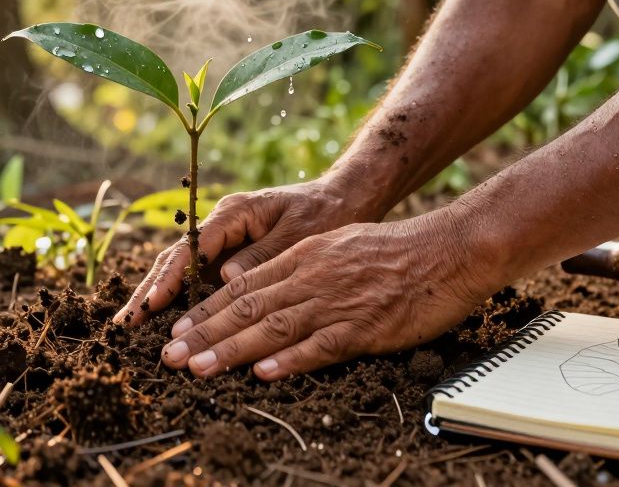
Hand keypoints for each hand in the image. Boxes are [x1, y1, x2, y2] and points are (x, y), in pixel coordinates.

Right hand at [113, 178, 380, 324]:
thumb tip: (227, 277)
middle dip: (149, 291)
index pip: (192, 248)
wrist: (343, 199)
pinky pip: (198, 277)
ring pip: (180, 269)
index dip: (170, 278)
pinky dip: (177, 297)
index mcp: (235, 213)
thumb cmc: (325, 213)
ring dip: (155, 296)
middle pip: (176, 258)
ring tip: (130, 325)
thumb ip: (262, 253)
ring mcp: (222, 239)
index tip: (153, 304)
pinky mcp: (229, 254)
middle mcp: (222, 225)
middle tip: (124, 323)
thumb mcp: (299, 232)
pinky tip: (159, 319)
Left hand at [158, 212, 498, 379]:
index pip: (244, 284)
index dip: (207, 309)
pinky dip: (289, 361)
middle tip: (170, 355)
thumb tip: (268, 285)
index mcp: (303, 256)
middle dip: (204, 333)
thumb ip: (302, 265)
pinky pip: (321, 346)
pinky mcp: (364, 326)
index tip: (178, 328)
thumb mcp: (338, 245)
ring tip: (198, 367)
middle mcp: (311, 276)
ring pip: (273, 328)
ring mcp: (336, 302)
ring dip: (231, 350)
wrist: (448, 249)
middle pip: (247, 307)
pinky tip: (262, 373)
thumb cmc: (397, 250)